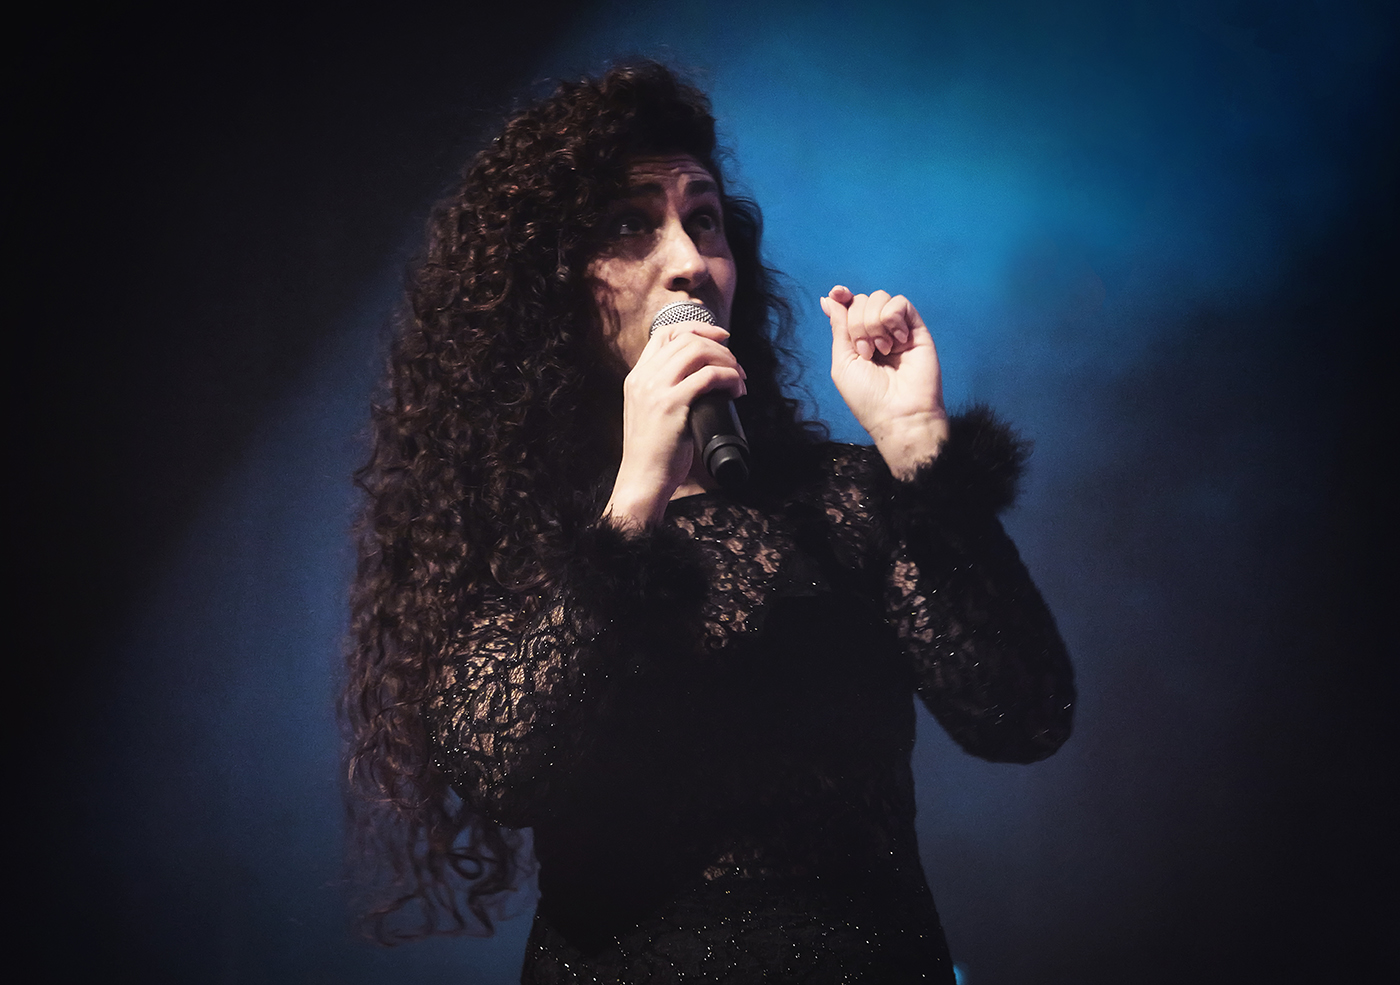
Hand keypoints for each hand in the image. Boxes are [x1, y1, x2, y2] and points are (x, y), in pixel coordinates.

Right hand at [604, 320, 746, 529]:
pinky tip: (736, 390)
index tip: (720, 337)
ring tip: (739, 379)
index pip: (664, 333)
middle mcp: (643, 377)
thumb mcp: (650, 411)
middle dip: (719, 347)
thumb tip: (701, 376)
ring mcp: (655, 389)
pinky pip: (708, 376)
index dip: (696, 328)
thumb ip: (665, 390)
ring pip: (698, 351)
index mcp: (637, 376)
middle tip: (736, 366)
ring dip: (727, 360)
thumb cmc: (654, 452)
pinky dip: (729, 378)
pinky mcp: (671, 404)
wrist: (643, 478)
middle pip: (687, 338)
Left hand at [820, 285, 948, 478]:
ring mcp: (897, 329)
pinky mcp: (916, 329)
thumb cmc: (868, 397)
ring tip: (881, 351)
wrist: (899, 414)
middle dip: (857, 324)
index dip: (842, 296)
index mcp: (857, 339)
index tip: (836, 293)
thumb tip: (828, 297)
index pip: (849, 305)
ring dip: (873, 323)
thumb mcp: (843, 362)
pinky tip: (896, 341)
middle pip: (862, 300)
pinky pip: (900, 303)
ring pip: (879, 298)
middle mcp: (877, 331)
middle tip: (866, 353)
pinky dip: (891, 319)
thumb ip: (839, 328)